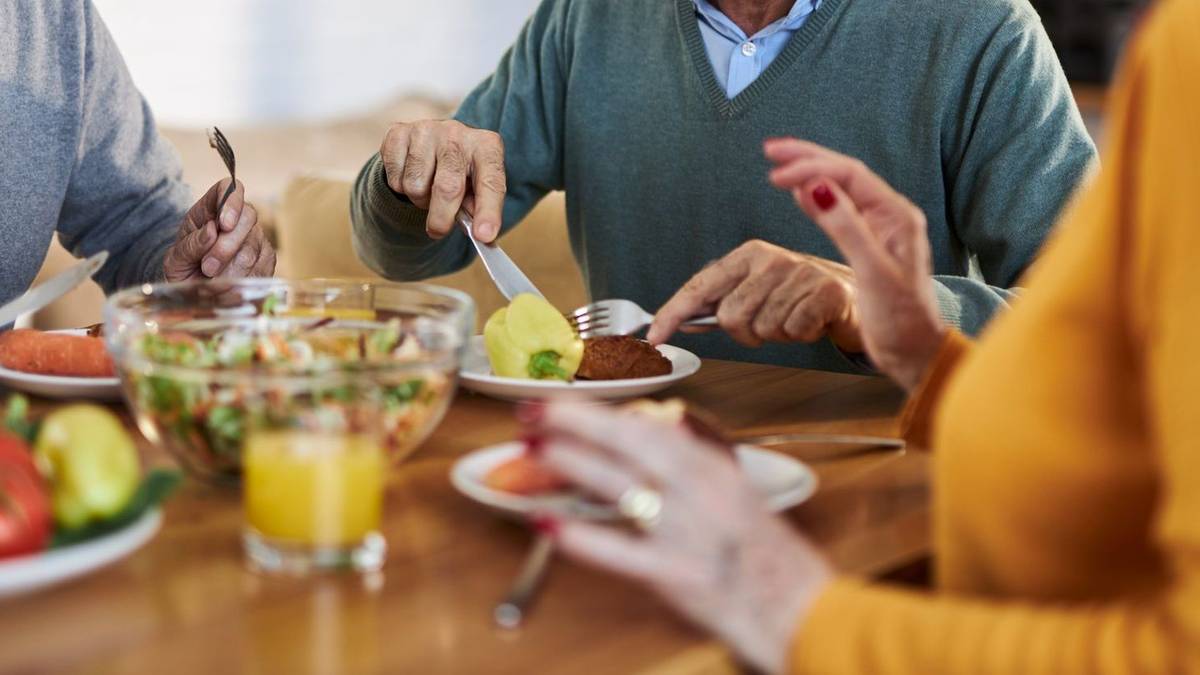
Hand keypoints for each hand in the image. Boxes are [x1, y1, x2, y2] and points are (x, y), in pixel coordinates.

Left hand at [163, 179, 274, 281]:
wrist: (195, 290)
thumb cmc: (185, 268)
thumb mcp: (176, 258)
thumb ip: (191, 245)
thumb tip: (211, 231)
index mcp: (211, 208)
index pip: (229, 189)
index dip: (230, 202)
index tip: (223, 224)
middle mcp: (239, 219)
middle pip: (247, 219)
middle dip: (226, 248)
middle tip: (207, 268)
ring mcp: (256, 239)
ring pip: (252, 250)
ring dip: (230, 271)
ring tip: (212, 283)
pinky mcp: (266, 260)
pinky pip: (261, 269)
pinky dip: (242, 282)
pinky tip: (228, 288)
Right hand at [379, 119, 506, 241]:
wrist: (432, 142)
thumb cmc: (461, 170)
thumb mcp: (477, 187)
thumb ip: (478, 208)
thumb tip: (478, 232)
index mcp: (487, 146)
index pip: (491, 182)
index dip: (488, 211)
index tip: (484, 236)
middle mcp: (457, 133)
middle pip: (447, 188)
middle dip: (441, 218)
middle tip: (438, 231)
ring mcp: (426, 130)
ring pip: (415, 186)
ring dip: (419, 200)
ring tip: (427, 190)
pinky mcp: (398, 133)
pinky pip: (395, 178)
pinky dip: (400, 187)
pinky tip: (410, 175)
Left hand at [526, 401, 831, 674]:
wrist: (802, 613)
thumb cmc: (769, 559)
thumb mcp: (737, 496)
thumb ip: (698, 464)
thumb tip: (663, 431)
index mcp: (716, 471)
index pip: (652, 427)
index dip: (604, 412)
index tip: (566, 402)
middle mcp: (703, 492)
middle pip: (634, 442)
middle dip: (579, 422)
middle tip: (535, 412)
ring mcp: (690, 532)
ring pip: (623, 486)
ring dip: (574, 463)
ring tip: (535, 450)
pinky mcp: (679, 576)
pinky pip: (621, 551)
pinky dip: (581, 537)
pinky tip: (548, 524)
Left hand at [648, 240, 862, 350]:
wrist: (853, 293)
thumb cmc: (797, 295)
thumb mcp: (756, 291)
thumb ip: (720, 303)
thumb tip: (682, 320)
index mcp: (746, 255)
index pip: (699, 287)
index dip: (672, 313)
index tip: (654, 337)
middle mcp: (769, 258)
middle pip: (730, 317)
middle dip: (745, 333)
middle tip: (768, 324)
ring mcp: (799, 272)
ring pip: (762, 329)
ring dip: (776, 335)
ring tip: (793, 318)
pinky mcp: (826, 291)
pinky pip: (793, 331)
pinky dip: (801, 335)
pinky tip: (811, 321)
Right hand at [765, 138, 944, 389]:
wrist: (915, 351)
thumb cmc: (902, 319)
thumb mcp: (873, 272)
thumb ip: (846, 228)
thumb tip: (817, 188)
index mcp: (897, 216)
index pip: (849, 176)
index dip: (811, 167)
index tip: (776, 172)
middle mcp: (890, 216)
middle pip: (844, 174)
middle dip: (807, 158)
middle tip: (771, 149)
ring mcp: (879, 229)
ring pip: (840, 188)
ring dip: (810, 173)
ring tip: (779, 163)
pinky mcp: (868, 244)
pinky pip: (839, 210)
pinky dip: (815, 198)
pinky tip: (798, 193)